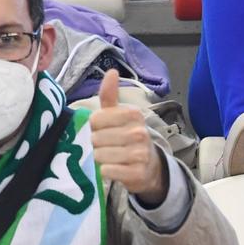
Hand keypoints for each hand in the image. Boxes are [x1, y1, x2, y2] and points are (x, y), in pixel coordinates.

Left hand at [88, 71, 167, 203]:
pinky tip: (114, 169)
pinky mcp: (137, 173)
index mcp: (133, 114)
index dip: (94, 128)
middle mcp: (139, 132)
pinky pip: (107, 171)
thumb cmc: (127, 136)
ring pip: (100, 155)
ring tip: (110, 157)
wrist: (149, 165)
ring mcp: (140, 153)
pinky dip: (105, 171)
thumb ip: (110, 94)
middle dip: (96, 145)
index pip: (95, 120)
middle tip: (107, 146)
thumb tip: (111, 71)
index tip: (103, 130)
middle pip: (96, 139)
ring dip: (100, 159)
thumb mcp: (118, 114)